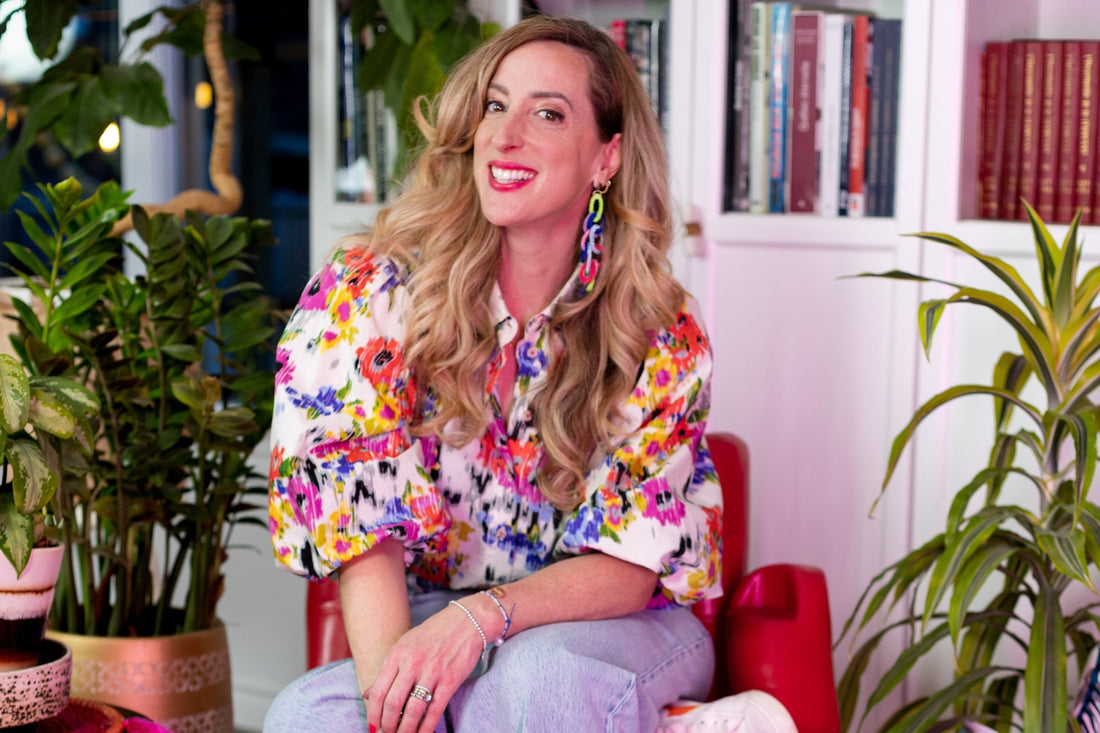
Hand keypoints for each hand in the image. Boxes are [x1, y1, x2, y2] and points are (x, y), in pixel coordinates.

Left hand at [364, 602, 488, 732]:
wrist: (467, 620)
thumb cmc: (433, 632)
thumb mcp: (405, 644)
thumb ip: (387, 669)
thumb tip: (367, 694)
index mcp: (397, 654)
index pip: (378, 692)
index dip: (373, 714)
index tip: (372, 726)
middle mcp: (412, 663)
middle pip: (392, 704)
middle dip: (387, 725)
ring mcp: (432, 672)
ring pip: (412, 711)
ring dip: (405, 730)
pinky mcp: (450, 680)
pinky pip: (435, 710)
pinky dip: (427, 727)